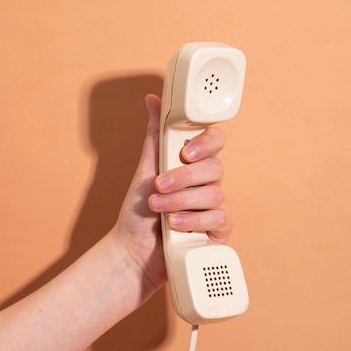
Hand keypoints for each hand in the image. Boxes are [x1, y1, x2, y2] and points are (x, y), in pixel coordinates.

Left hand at [110, 94, 230, 302]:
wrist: (132, 252)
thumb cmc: (138, 212)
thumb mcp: (144, 169)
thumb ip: (154, 136)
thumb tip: (152, 99)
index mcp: (192, 165)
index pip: (215, 142)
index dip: (207, 143)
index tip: (186, 152)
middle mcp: (205, 184)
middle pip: (216, 168)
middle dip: (184, 177)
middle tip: (158, 185)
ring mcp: (212, 208)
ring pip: (215, 195)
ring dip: (181, 200)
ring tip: (158, 208)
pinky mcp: (216, 232)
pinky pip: (219, 220)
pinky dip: (194, 220)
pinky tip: (176, 224)